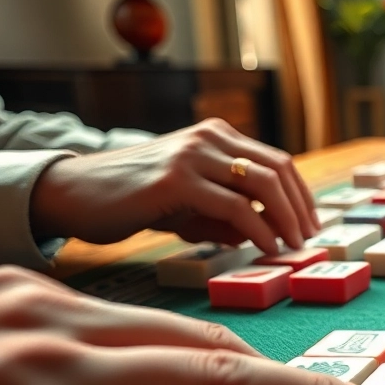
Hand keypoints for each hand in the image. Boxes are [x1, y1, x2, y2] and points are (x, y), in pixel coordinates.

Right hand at [30, 119, 319, 254]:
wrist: (73, 194)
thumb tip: (267, 235)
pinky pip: (234, 206)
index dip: (301, 194)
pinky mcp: (176, 180)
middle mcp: (208, 138)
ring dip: (286, 219)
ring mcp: (192, 155)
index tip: (311, 224)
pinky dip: (258, 230)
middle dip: (300, 207)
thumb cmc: (133, 202)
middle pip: (278, 169)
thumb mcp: (190, 207)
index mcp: (215, 136)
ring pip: (262, 184)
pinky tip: (265, 248)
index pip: (277, 161)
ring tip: (292, 246)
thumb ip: (227, 216)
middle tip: (309, 239)